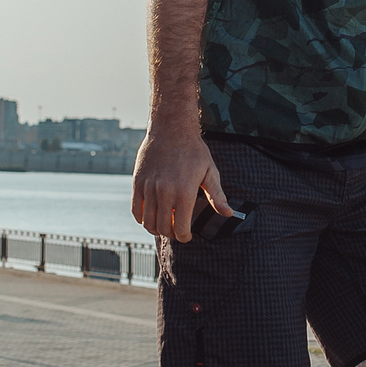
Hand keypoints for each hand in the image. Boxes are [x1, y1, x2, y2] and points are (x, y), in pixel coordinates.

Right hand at [131, 126, 229, 241]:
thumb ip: (217, 196)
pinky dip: (142, 219)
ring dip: (156, 228)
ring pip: (148, 222)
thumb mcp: (210, 172)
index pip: (181, 228)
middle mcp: (165, 192)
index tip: (187, 235)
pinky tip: (151, 216)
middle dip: (172, 234)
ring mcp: (149, 188)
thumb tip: (229, 214)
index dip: (184, 237)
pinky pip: (136, 210)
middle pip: (164, 228)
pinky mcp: (138, 183)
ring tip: (164, 224)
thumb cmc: (194, 151)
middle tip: (177, 230)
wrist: (171, 129)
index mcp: (185, 192)